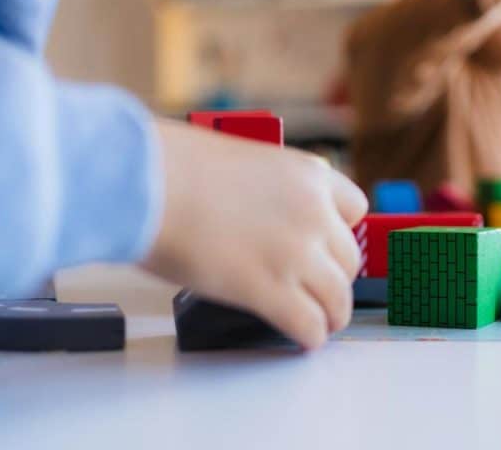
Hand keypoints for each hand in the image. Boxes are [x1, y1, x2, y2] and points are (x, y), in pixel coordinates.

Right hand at [143, 119, 367, 349]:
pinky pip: (309, 323)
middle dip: (335, 277)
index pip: (354, 208)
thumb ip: (268, 190)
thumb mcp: (244, 160)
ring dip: (332, 314)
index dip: (339, 231)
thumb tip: (262, 215)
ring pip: (337, 296)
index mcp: (309, 174)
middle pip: (348, 258)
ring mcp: (297, 253)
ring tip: (323, 324)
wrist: (145, 181)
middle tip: (322, 290)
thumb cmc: (173, 166)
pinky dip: (311, 336)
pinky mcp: (271, 290)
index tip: (328, 247)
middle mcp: (314, 213)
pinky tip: (304, 339)